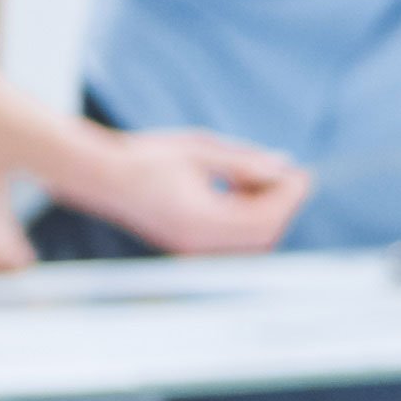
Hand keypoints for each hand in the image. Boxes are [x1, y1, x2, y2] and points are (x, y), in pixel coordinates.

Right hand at [62, 125, 311, 255]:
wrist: (98, 175)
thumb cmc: (144, 156)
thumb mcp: (199, 150)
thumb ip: (243, 162)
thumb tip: (282, 166)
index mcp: (199, 222)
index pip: (263, 221)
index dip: (289, 198)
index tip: (302, 172)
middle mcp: (196, 244)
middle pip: (263, 236)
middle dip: (283, 206)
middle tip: (288, 173)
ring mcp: (191, 249)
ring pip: (251, 242)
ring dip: (266, 211)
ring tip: (258, 174)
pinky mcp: (188, 244)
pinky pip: (233, 241)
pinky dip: (247, 217)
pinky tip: (240, 187)